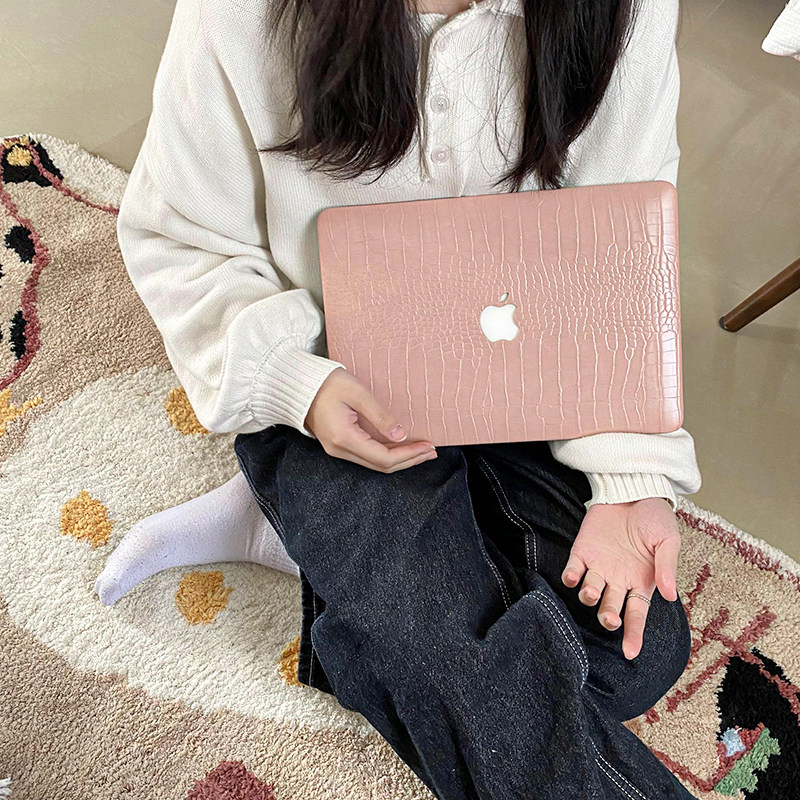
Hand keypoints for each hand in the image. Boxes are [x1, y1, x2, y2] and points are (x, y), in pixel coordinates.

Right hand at [304, 368, 437, 471]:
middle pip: (382, 466)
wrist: (299, 383)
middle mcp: (340, 450)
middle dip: (409, 460)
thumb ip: (380, 416)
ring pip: (375, 464)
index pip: (384, 457)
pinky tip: (402, 447)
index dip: (409, 454)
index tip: (428, 445)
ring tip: (422, 451)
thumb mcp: (357, 393)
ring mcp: (338, 450)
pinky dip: (388, 454)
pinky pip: (367, 457)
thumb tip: (401, 435)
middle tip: (432, 451)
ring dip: (401, 459)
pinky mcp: (339, 445)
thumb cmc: (327, 383)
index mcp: (344, 438)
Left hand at [560, 497, 679, 659]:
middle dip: (609, 617)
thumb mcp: (668, 540)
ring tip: (591, 592)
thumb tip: (671, 596)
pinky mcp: (582, 552)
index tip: (630, 653)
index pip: (636, 615)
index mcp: (642, 582)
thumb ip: (667, 567)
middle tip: (609, 618)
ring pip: (590, 592)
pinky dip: (571, 577)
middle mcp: (618, 580)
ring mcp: (599, 567)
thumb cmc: (655, 517)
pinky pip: (574, 570)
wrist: (633, 490)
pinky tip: (573, 577)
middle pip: (611, 607)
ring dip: (589, 596)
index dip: (633, 635)